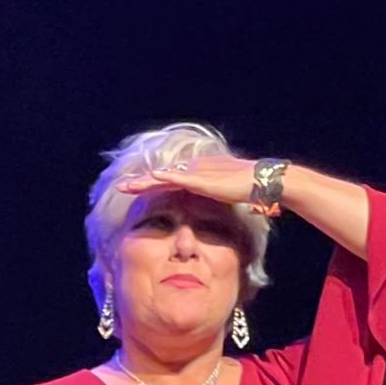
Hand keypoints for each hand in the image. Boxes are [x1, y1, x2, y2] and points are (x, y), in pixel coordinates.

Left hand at [115, 152, 258, 205]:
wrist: (264, 183)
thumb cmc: (248, 190)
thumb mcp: (223, 196)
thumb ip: (212, 200)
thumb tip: (204, 213)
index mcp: (197, 177)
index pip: (167, 181)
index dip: (149, 184)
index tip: (132, 189)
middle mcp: (195, 172)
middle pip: (162, 177)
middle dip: (141, 182)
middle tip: (121, 186)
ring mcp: (199, 174)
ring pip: (166, 177)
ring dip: (146, 181)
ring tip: (129, 185)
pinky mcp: (205, 180)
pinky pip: (181, 178)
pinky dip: (166, 177)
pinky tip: (153, 177)